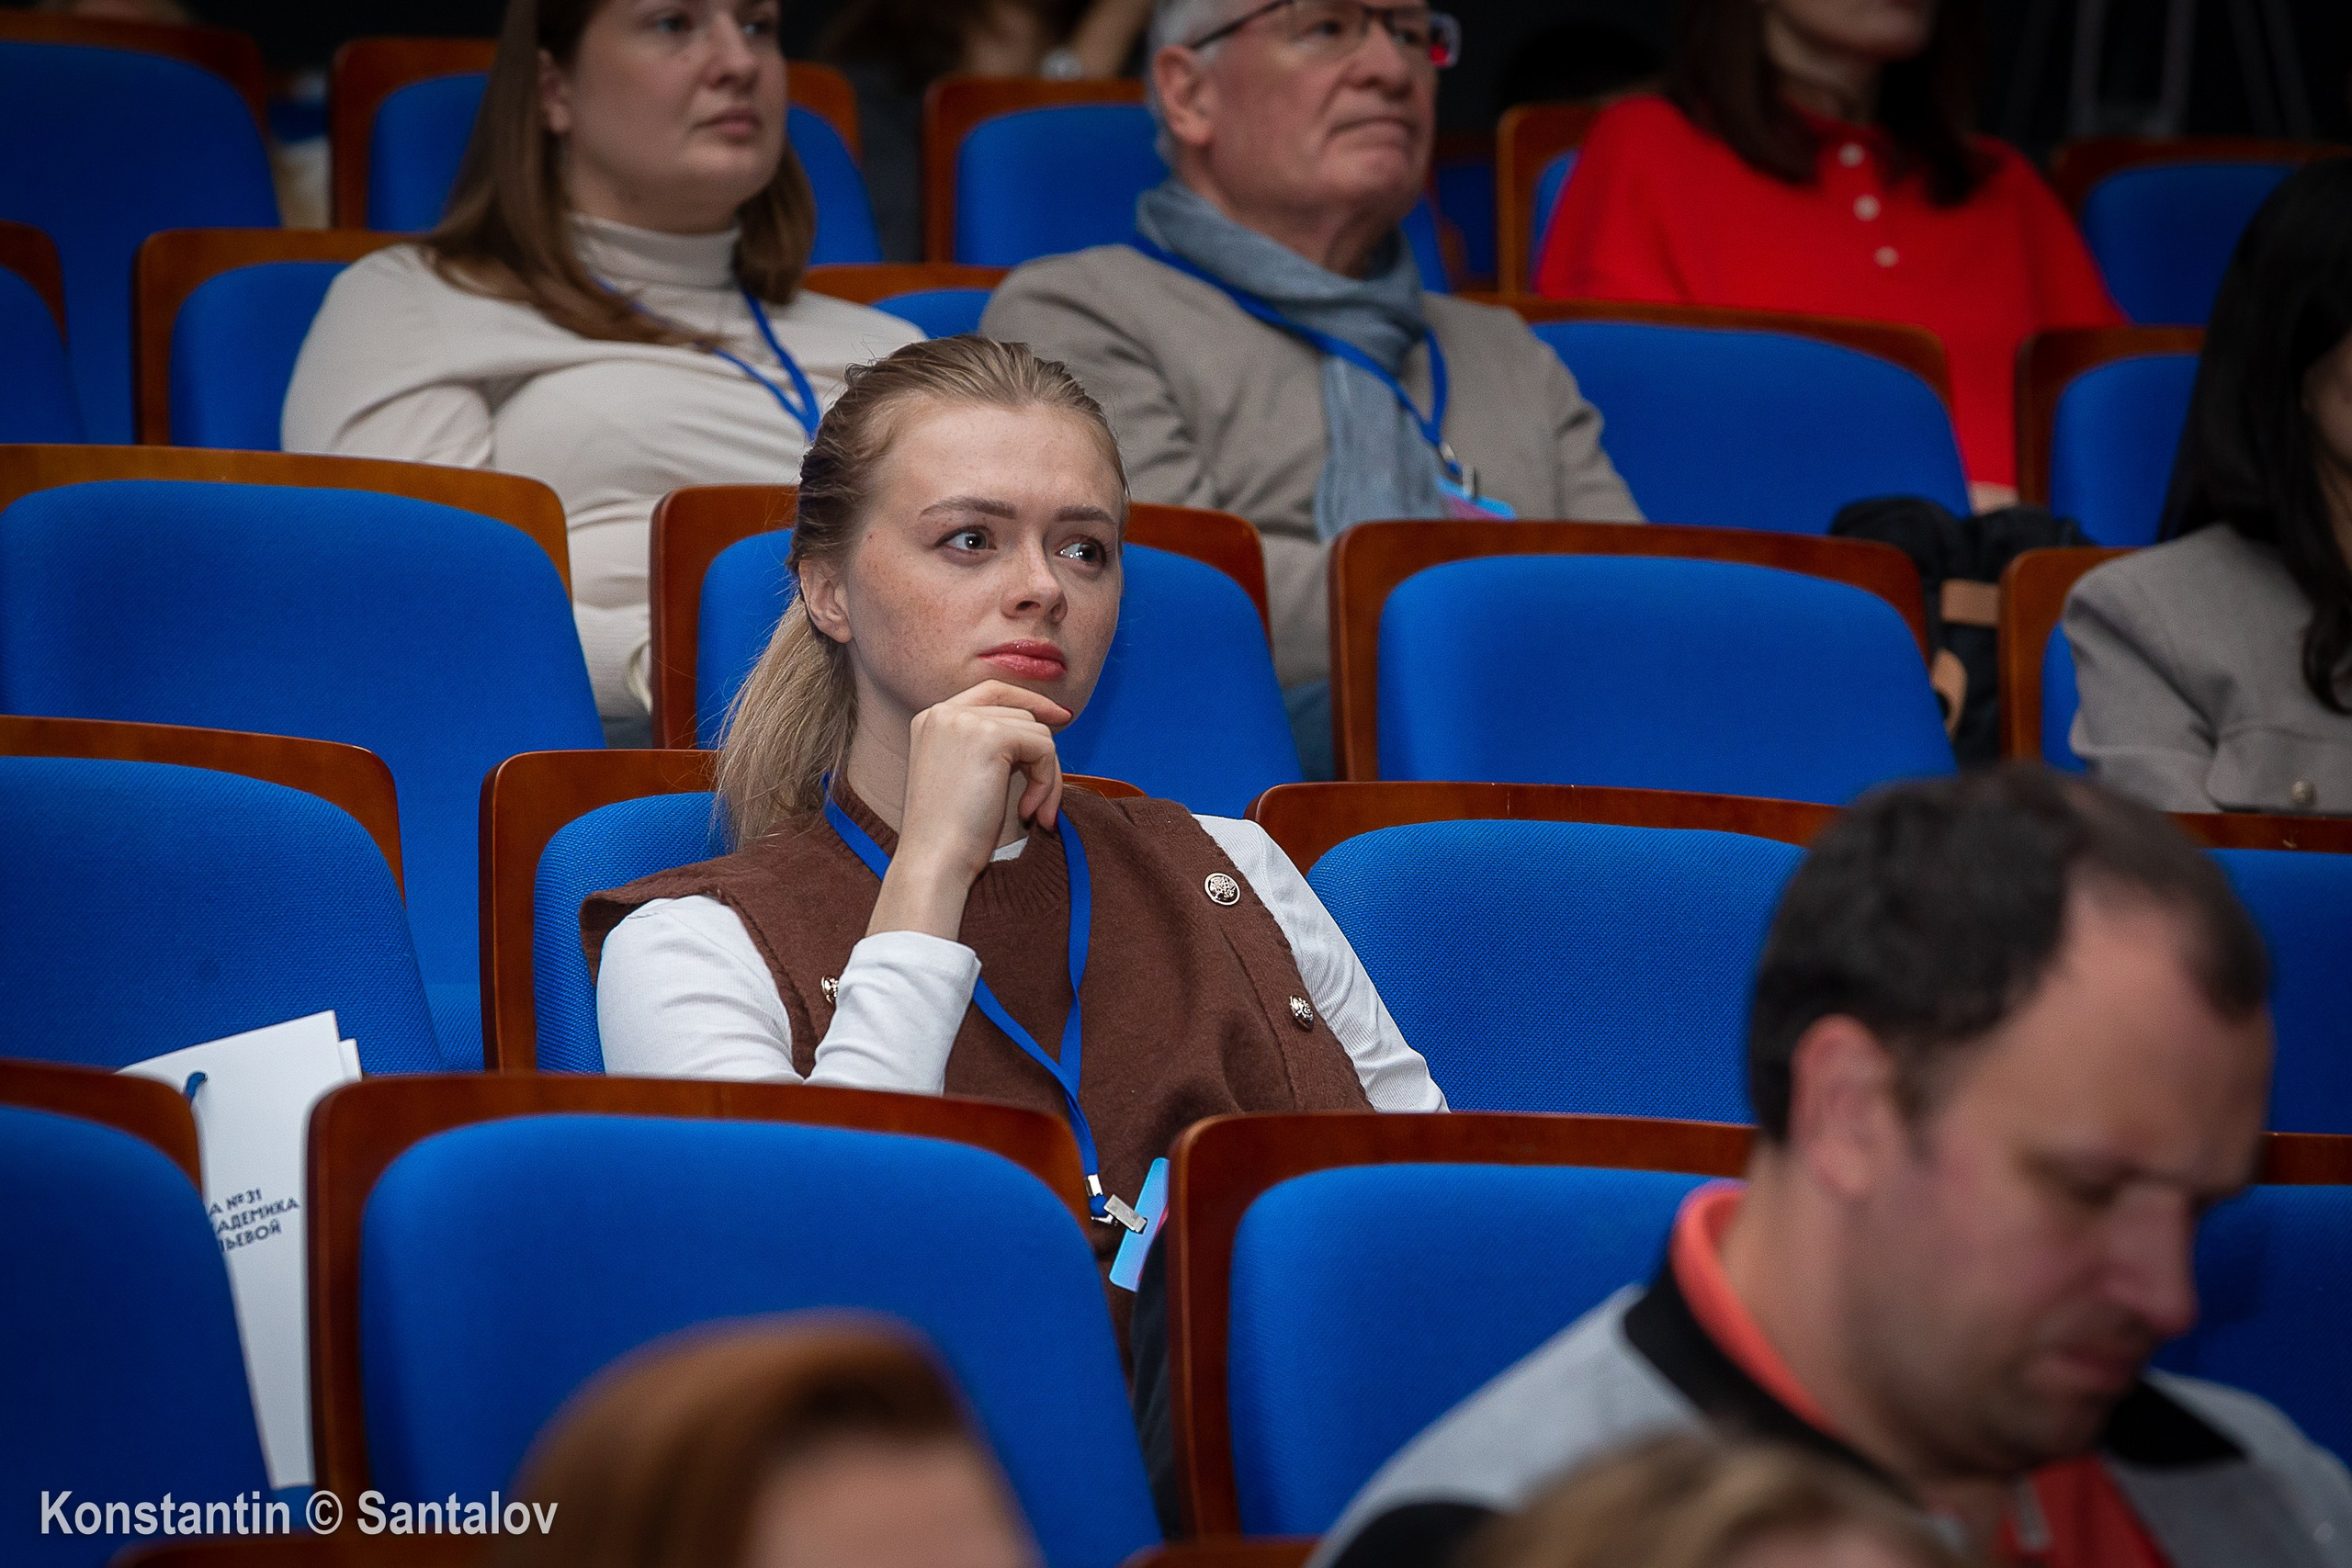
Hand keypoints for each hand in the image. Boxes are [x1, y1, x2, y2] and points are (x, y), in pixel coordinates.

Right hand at [867, 681, 1070, 941]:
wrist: (934, 860)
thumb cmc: (950, 834)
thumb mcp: (963, 776)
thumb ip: (987, 744)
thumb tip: (1047, 722)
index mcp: (931, 719)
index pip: (992, 691)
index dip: (1030, 700)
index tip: (1061, 718)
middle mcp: (944, 712)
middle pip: (1022, 715)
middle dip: (1041, 760)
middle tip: (1042, 806)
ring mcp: (966, 721)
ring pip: (1038, 733)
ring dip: (1046, 778)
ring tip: (1032, 813)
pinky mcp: (990, 736)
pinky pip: (1044, 749)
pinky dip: (1046, 783)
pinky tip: (1026, 812)